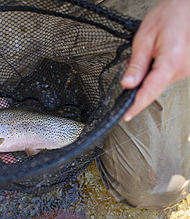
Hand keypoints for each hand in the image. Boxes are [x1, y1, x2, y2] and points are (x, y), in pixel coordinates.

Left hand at [120, 0, 189, 121]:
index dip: (136, 106)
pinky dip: (156, 68)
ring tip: (149, 51)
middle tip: (134, 60)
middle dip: (138, 80)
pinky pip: (166, 74)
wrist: (188, 5)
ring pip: (159, 81)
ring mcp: (187, 69)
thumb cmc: (170, 15)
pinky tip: (155, 54)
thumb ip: (136, 65)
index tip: (127, 115)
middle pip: (153, 87)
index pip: (149, 92)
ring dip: (148, 72)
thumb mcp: (144, 39)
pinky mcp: (187, 67)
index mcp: (171, 62)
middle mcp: (183, 69)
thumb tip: (127, 84)